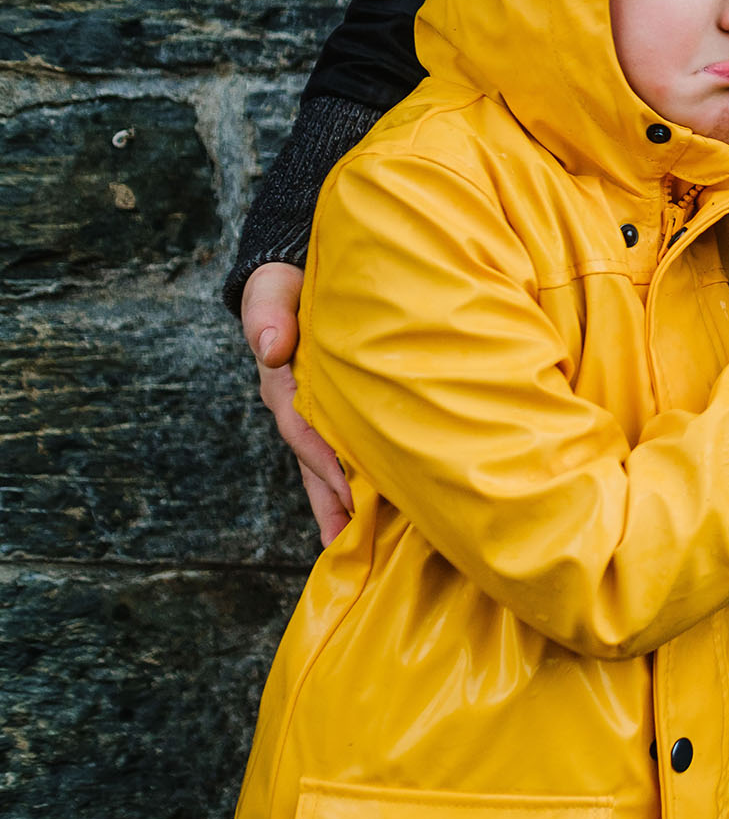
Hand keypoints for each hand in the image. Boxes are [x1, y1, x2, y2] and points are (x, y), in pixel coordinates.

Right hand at [241, 262, 352, 545]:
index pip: (305, 427)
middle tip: (350, 540)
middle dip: (331, 499)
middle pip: (313, 460)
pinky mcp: (333, 412)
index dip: (326, 459)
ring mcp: (314, 412)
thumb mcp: (271, 288)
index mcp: (283, 380)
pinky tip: (370, 513)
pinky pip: (342, 452)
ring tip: (354, 544)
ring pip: (325, 465)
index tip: (349, 490)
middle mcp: (296, 404)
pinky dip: (352, 483)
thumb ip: (268, 312)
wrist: (297, 274)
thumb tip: (272, 348)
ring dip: (339, 503)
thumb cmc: (288, 282)